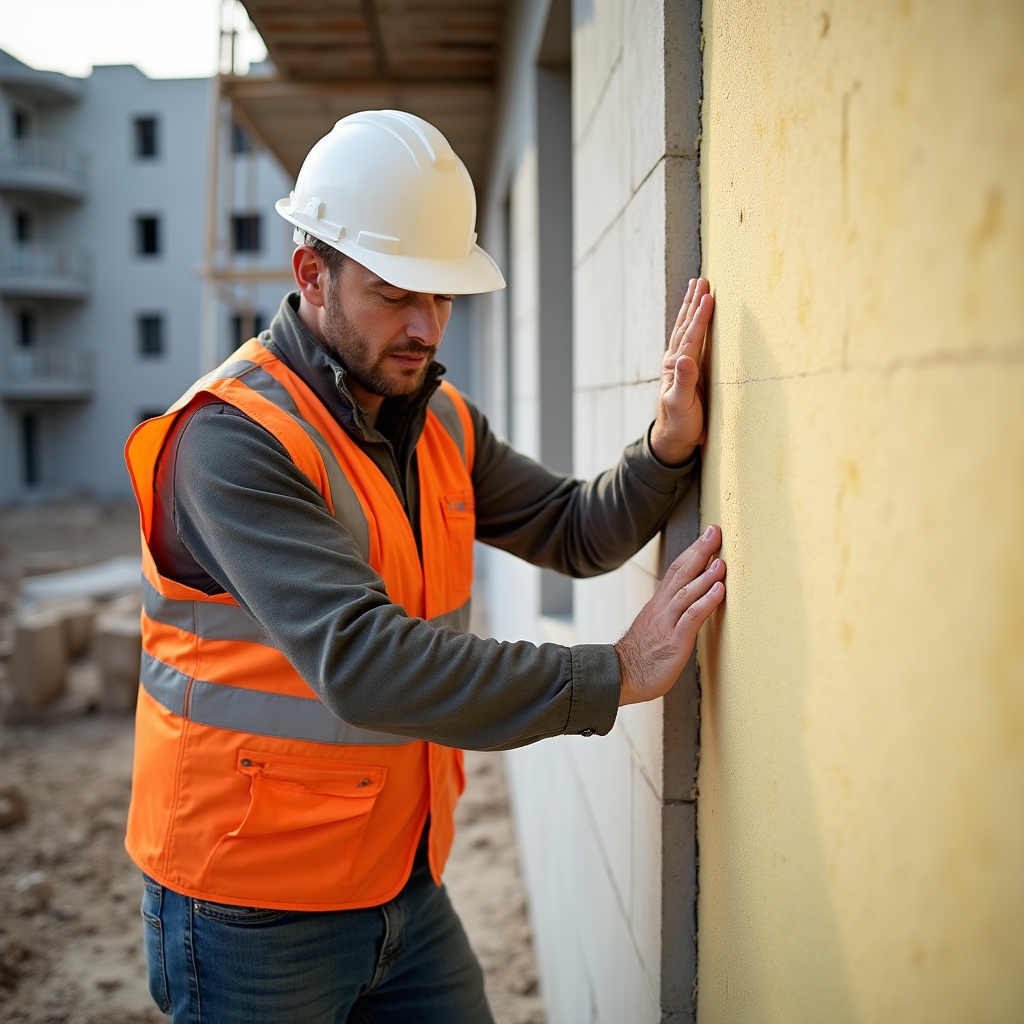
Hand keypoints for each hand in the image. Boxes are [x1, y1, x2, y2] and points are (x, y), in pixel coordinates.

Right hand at [615, 525, 724, 705]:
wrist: (620, 676)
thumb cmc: (640, 656)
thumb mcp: (655, 627)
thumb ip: (670, 612)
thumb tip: (687, 599)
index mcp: (659, 604)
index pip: (677, 570)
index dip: (692, 551)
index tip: (708, 535)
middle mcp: (663, 609)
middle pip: (682, 573)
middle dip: (700, 551)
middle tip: (715, 531)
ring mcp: (668, 623)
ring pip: (687, 593)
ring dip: (705, 575)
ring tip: (721, 560)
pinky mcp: (674, 641)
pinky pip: (691, 617)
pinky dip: (706, 602)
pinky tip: (719, 590)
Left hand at [649, 278, 714, 464]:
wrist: (673, 439)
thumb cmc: (681, 425)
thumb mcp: (681, 406)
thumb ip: (683, 383)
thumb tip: (685, 359)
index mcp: (678, 368)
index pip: (691, 337)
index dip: (701, 317)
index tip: (709, 297)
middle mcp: (677, 362)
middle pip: (686, 326)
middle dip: (694, 303)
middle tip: (702, 280)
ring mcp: (680, 364)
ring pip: (685, 329)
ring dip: (691, 308)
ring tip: (697, 287)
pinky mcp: (685, 369)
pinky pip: (689, 339)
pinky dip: (692, 323)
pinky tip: (694, 316)